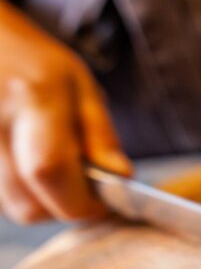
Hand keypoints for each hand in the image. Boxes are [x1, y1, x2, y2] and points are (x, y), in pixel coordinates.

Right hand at [0, 0, 131, 223]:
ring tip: (47, 164)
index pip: (50, 171)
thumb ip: (100, 135)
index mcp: (33, 98)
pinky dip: (16, 191)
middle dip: (62, 206)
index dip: (80, 202)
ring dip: (37, 200)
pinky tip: (24, 162)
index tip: (102, 204)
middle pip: (27, 205)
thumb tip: (122, 177)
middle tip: (79, 184)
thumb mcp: (79, 86)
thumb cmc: (31, 61)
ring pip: (10, 207)